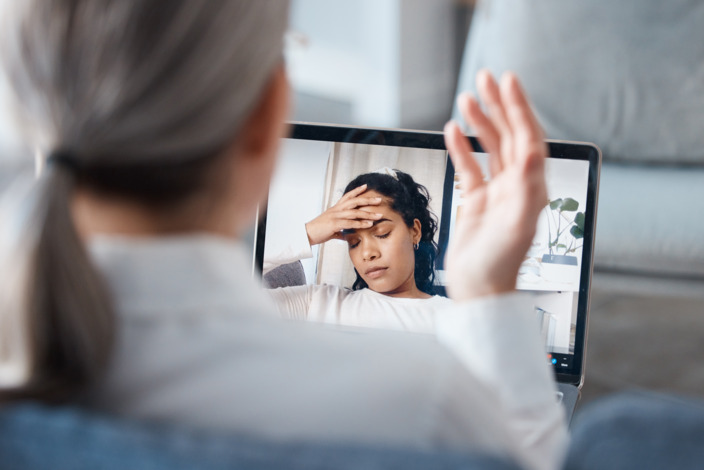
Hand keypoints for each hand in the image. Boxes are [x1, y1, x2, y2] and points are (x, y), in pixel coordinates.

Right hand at [305, 184, 382, 245]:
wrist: (307, 234)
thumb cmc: (318, 231)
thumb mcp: (331, 228)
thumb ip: (340, 230)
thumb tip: (345, 236)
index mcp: (335, 208)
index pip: (347, 196)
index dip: (357, 191)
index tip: (366, 186)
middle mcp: (336, 210)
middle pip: (354, 201)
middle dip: (368, 200)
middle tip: (379, 200)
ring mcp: (336, 216)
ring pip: (355, 212)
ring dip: (368, 213)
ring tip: (378, 215)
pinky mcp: (335, 224)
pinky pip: (350, 222)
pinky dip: (361, 223)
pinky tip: (369, 224)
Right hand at [443, 70, 547, 300]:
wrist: (480, 291)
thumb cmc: (499, 266)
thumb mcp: (516, 225)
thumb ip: (526, 187)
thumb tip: (531, 151)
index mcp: (531, 188)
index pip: (528, 138)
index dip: (519, 108)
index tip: (508, 82)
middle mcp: (517, 186)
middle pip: (509, 135)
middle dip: (499, 105)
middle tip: (486, 77)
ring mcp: (497, 193)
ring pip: (490, 148)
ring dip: (480, 121)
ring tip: (467, 97)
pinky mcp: (478, 202)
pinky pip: (470, 168)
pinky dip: (462, 148)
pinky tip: (452, 131)